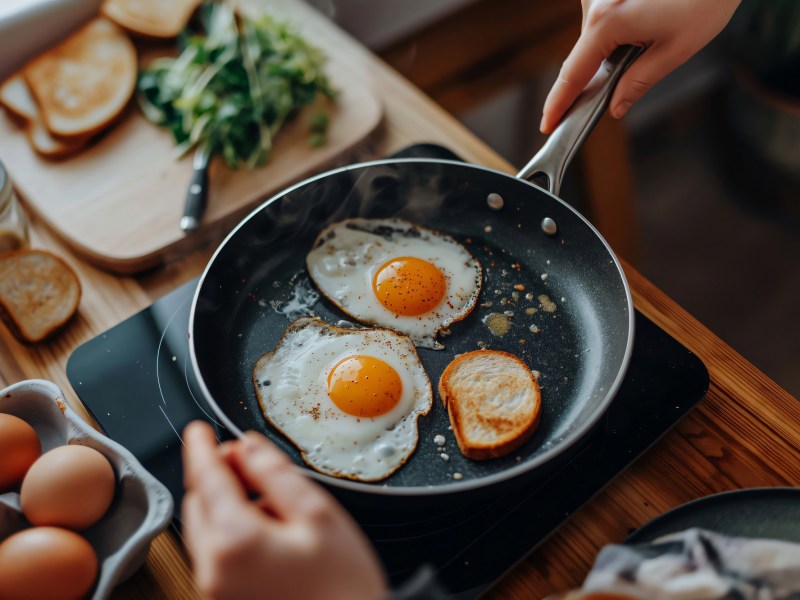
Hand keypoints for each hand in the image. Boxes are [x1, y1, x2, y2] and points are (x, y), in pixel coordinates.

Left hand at [181, 421, 387, 599]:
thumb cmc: (343, 586)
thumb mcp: (318, 514)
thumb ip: (276, 474)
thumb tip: (249, 448)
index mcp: (235, 540)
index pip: (207, 478)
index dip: (202, 448)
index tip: (199, 431)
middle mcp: (214, 568)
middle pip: (198, 503)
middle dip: (216, 475)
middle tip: (248, 459)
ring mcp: (216, 588)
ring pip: (204, 527)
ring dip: (223, 502)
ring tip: (269, 498)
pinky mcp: (225, 599)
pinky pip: (215, 552)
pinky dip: (230, 529)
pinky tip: (267, 529)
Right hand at [540, 0, 740, 132]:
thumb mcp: (675, 50)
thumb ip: (638, 82)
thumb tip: (616, 105)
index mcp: (607, 23)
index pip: (573, 74)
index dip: (559, 103)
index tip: (548, 123)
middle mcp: (596, 2)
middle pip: (585, 53)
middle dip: (602, 69)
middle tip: (636, 68)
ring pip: (596, 33)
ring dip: (616, 43)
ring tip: (658, 29)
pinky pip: (605, 15)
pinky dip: (620, 24)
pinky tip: (651, 14)